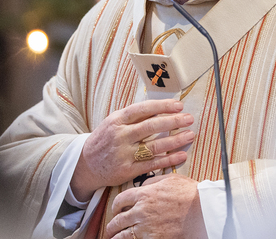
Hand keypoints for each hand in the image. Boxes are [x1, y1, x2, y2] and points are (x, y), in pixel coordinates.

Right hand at [71, 99, 194, 200]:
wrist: (86, 165)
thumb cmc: (104, 140)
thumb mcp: (113, 122)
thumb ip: (133, 117)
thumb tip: (159, 108)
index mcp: (117, 120)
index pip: (143, 109)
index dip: (162, 106)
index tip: (178, 105)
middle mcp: (121, 136)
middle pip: (151, 127)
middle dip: (173, 122)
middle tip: (189, 119)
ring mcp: (124, 154)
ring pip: (154, 146)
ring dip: (175, 141)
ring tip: (190, 135)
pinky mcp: (128, 170)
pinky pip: (152, 164)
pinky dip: (168, 159)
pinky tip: (181, 155)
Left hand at [105, 173, 205, 238]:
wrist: (202, 211)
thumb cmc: (189, 194)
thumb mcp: (170, 179)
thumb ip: (152, 181)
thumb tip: (144, 185)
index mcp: (144, 194)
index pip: (120, 200)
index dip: (115, 206)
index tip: (116, 210)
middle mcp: (141, 211)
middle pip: (118, 219)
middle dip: (112, 225)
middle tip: (110, 228)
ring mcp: (146, 227)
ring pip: (123, 235)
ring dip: (116, 237)